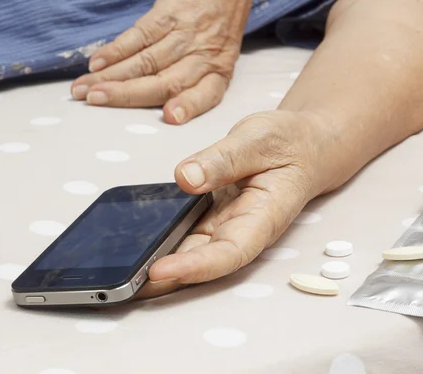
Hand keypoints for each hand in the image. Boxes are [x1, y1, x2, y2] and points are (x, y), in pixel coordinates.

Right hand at [70, 0, 255, 123]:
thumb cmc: (220, 18)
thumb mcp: (217, 54)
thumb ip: (190, 78)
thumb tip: (147, 100)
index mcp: (219, 71)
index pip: (206, 95)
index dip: (188, 106)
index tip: (170, 117)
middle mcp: (205, 54)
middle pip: (165, 82)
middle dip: (126, 95)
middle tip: (95, 102)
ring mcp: (186, 33)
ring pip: (146, 62)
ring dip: (110, 76)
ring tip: (84, 88)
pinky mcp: (169, 11)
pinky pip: (139, 35)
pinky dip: (115, 50)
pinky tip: (96, 62)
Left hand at [138, 110, 330, 297]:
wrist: (303, 146)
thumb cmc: (289, 143)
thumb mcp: (259, 139)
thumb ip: (224, 159)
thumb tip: (186, 178)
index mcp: (262, 217)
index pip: (228, 253)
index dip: (194, 267)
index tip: (159, 270)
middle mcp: (241, 229)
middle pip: (201, 262)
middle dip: (163, 277)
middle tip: (121, 283)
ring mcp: (224, 225)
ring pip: (188, 251)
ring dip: (156, 263)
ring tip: (118, 272)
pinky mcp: (210, 216)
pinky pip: (183, 232)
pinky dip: (159, 240)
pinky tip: (133, 243)